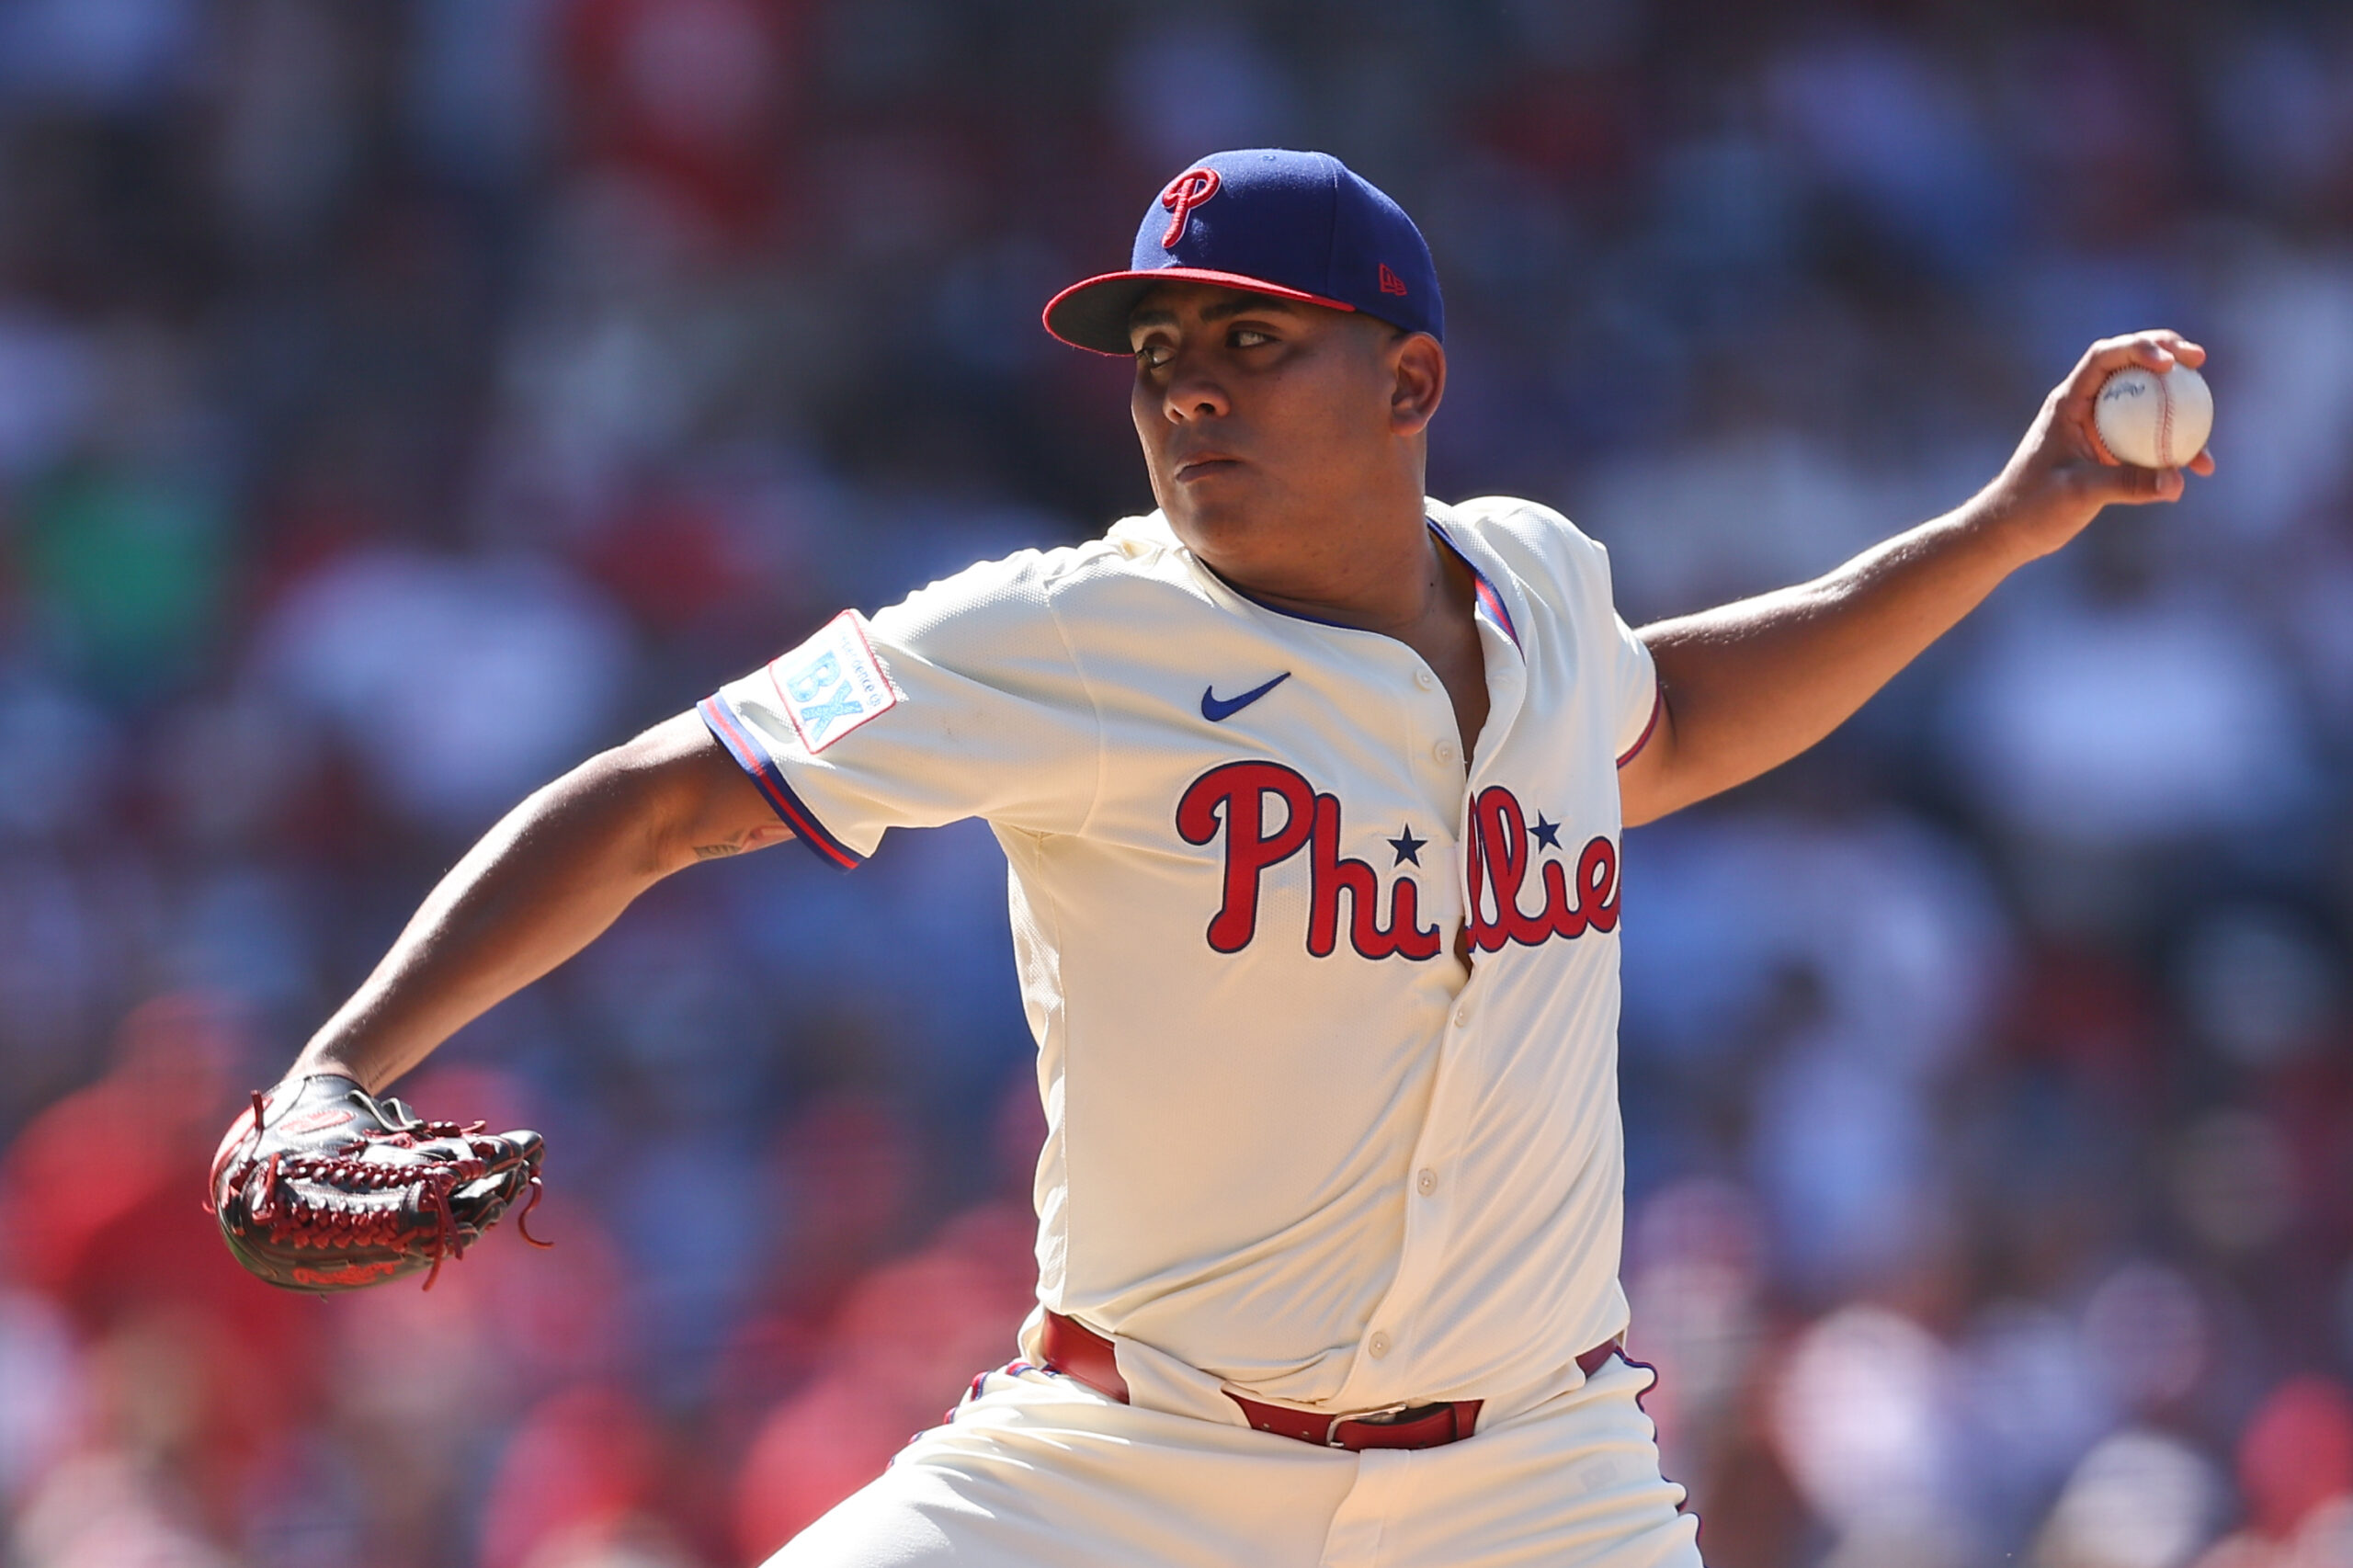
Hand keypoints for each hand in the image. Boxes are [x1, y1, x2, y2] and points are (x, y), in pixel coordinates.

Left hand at [1981, 330, 2215, 559]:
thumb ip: (2127, 484)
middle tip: (2200, 359)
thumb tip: (2177, 483)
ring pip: (2144, 402)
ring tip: (2209, 414)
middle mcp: (2085, 407)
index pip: (2104, 358)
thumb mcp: (2079, 492)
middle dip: (2167, 354)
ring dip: (2177, 402)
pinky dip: (2172, 446)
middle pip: (2130, 365)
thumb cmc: (2032, 506)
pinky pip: (2147, 438)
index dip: (2138, 348)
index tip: (2170, 362)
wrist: (2011, 531)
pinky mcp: (2109, 451)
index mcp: (2068, 402)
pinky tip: (2198, 468)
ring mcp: (2099, 427)